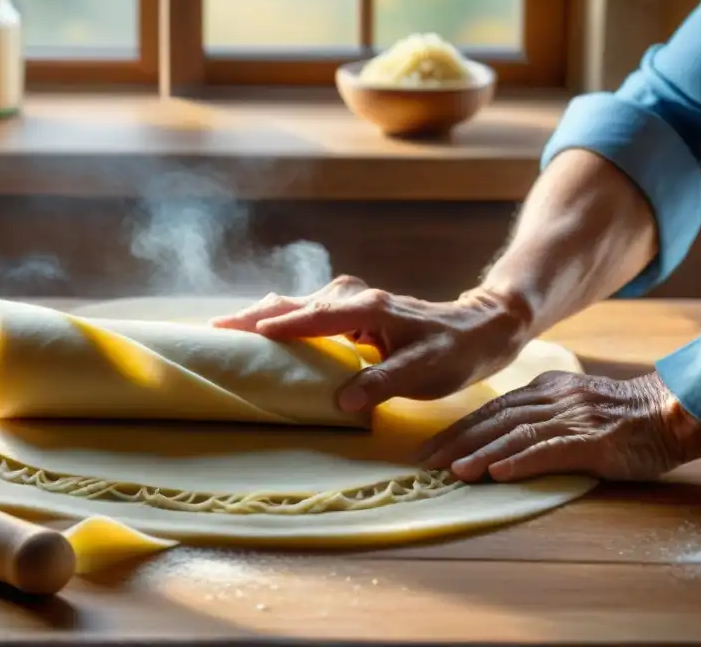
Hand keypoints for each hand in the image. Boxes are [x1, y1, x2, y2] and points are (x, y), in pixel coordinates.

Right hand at [211, 275, 531, 411]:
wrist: (484, 326)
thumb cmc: (457, 350)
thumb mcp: (426, 372)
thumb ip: (384, 382)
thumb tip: (342, 400)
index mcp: (370, 310)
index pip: (314, 316)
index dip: (278, 324)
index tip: (241, 332)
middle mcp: (358, 299)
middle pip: (297, 303)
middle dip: (257, 313)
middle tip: (217, 326)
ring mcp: (357, 302)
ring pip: (301, 303)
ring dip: (268, 313)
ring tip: (233, 326)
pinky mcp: (358, 310)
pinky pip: (312, 310)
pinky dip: (287, 316)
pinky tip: (272, 325)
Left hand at [414, 370, 700, 481]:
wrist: (672, 412)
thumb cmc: (621, 415)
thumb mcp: (572, 402)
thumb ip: (538, 412)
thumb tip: (497, 436)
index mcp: (544, 389)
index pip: (490, 410)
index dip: (456, 430)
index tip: (427, 449)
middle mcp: (552, 399)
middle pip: (493, 420)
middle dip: (455, 442)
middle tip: (423, 462)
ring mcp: (572, 418)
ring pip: (516, 434)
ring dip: (481, 453)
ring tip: (453, 471)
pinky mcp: (593, 440)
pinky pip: (551, 449)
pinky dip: (521, 461)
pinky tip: (498, 472)